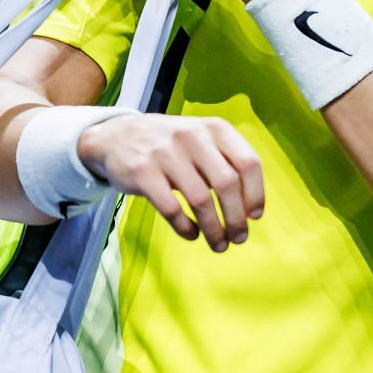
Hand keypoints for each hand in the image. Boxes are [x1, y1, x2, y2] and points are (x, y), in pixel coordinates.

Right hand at [76, 112, 264, 251]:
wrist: (117, 136)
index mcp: (214, 128)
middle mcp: (193, 136)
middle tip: (239, 238)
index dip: (256, 194)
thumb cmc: (171, 145)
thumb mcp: (202, 139)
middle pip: (227, 184)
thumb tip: (248, 210)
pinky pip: (171, 208)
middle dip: (236, 218)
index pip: (248, 163)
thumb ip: (226, 163)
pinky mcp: (143, 172)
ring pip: (201, 200)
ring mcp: (166, 153)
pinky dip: (185, 227)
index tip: (254, 216)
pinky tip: (192, 234)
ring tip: (219, 244)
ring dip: (214, 229)